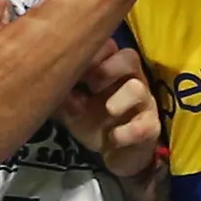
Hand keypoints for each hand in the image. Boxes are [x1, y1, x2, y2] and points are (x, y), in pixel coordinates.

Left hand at [57, 42, 161, 177]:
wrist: (114, 154)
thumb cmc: (92, 121)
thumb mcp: (71, 107)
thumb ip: (60, 96)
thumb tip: (50, 88)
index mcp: (112, 69)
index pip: (108, 46)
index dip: (92, 53)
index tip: (72, 66)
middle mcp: (131, 79)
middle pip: (129, 57)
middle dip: (107, 68)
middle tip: (90, 85)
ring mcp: (143, 103)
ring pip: (138, 89)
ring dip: (120, 98)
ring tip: (108, 110)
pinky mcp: (150, 127)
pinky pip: (146, 125)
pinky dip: (128, 132)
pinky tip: (114, 137)